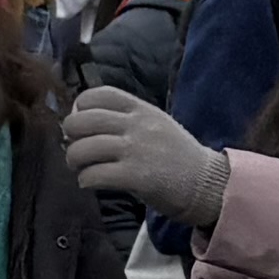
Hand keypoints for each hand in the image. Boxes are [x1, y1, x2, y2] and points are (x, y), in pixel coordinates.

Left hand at [62, 85, 229, 229]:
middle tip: (77, 150)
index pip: (99, 94)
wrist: (207, 184)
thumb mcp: (155, 125)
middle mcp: (138, 125)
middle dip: (70, 137)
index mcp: (142, 110)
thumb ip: (125, 120)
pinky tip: (91, 183)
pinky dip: (85, 180)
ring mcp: (137, 150)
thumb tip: (81, 122)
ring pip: (82, 149)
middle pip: (81, 121)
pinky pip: (93, 175)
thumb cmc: (177, 157)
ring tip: (82, 169)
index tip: (81, 124)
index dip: (80, 108)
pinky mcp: (136, 176)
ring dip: (74, 161)